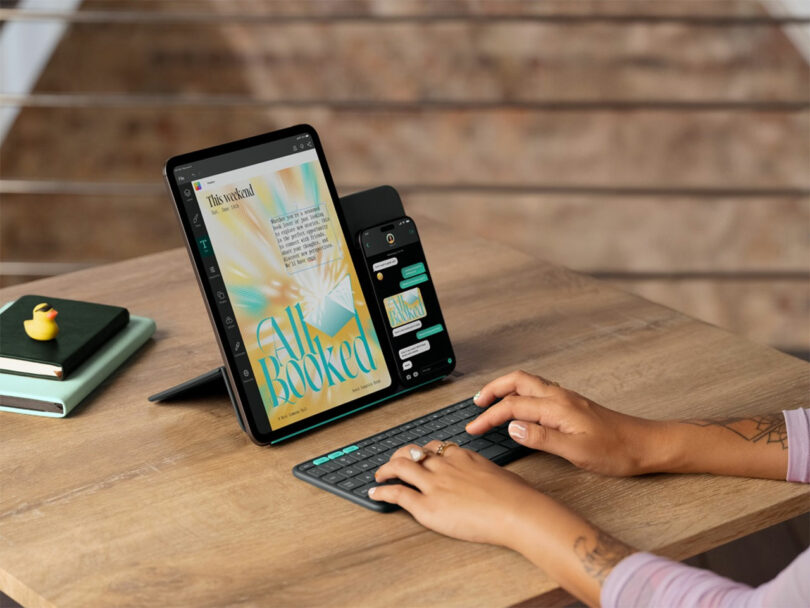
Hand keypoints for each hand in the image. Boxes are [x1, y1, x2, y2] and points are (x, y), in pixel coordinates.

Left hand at [369, 440, 544, 547]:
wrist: (516, 511)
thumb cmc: (516, 496)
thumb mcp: (499, 474)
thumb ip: (485, 474)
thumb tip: (488, 480)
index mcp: (462, 456)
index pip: (434, 448)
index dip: (422, 452)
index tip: (418, 456)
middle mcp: (445, 465)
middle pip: (412, 452)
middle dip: (399, 456)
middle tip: (393, 463)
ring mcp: (434, 484)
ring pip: (400, 467)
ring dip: (385, 470)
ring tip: (379, 476)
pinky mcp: (428, 506)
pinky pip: (398, 494)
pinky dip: (382, 493)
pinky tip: (375, 494)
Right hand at [465, 370, 666, 475]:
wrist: (646, 445)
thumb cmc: (617, 450)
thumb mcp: (576, 450)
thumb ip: (542, 437)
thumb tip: (512, 427)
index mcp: (557, 406)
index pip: (512, 406)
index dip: (489, 416)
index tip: (473, 428)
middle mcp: (560, 396)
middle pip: (517, 382)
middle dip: (493, 390)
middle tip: (476, 404)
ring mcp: (567, 398)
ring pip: (528, 383)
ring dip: (506, 388)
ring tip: (490, 401)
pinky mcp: (572, 405)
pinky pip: (539, 390)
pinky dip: (521, 393)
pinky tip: (520, 405)